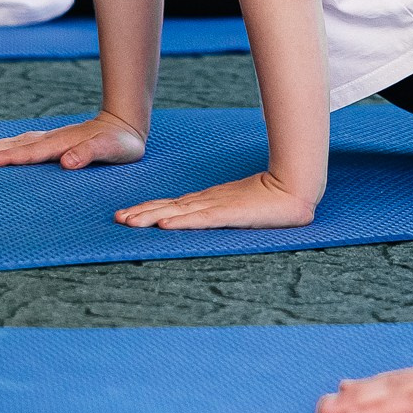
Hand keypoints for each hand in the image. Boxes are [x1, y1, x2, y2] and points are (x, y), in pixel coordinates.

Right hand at [0, 114, 145, 168]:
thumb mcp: (111, 150)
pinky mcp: (50, 142)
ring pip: (14, 142)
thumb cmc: (119, 143)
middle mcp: (51, 139)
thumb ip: (90, 154)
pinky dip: (2, 146)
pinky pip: (20, 143)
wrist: (124, 125)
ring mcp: (48, 139)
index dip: (9, 158)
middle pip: (14, 145)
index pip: (30, 153)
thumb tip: (67, 162)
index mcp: (62, 144)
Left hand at [114, 170, 315, 229]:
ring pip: (178, 213)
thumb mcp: (238, 209)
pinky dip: (181, 222)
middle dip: (142, 213)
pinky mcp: (230, 214)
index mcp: (208, 201)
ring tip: (130, 222)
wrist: (294, 188)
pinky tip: (164, 224)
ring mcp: (218, 206)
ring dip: (152, 217)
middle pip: (168, 207)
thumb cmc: (269, 200)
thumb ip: (221, 213)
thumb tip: (204, 218)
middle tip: (118, 219)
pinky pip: (201, 219)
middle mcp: (208, 202)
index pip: (172, 206)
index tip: (126, 215)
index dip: (148, 210)